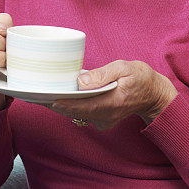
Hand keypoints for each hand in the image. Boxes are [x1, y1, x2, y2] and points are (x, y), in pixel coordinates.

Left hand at [50, 60, 177, 129]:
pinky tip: (58, 95)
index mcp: (112, 102)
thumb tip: (81, 80)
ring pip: (76, 113)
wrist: (154, 95)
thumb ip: (103, 74)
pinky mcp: (101, 119)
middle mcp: (106, 116)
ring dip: (60, 104)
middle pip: (75, 111)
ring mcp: (103, 120)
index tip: (47, 99)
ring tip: (40, 94)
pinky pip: (81, 113)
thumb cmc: (140, 78)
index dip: (64, 104)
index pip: (83, 106)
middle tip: (35, 95)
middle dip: (55, 103)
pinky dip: (69, 105)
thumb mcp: (125, 68)